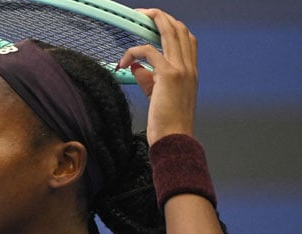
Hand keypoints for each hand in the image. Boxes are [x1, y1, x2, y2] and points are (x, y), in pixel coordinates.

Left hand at [117, 8, 197, 144]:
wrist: (174, 139)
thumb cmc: (166, 123)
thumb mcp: (158, 96)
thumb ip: (149, 79)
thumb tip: (135, 67)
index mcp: (190, 71)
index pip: (186, 38)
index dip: (171, 26)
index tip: (154, 23)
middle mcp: (189, 67)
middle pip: (179, 29)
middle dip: (160, 16)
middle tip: (143, 13)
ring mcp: (182, 69)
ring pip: (169, 32)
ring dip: (151, 20)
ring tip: (136, 18)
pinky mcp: (169, 75)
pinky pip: (148, 51)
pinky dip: (133, 52)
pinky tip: (123, 62)